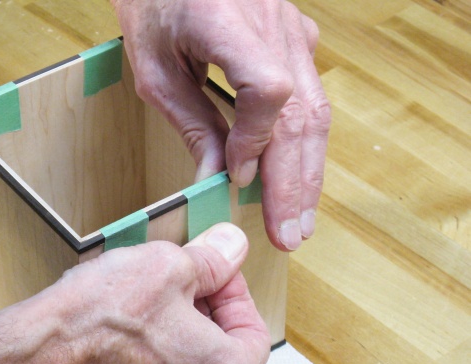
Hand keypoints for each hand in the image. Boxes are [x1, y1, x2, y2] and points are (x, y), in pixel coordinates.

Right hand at [0, 223, 268, 363]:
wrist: (30, 358)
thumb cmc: (96, 318)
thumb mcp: (168, 265)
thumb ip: (215, 258)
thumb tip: (233, 247)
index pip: (255, 331)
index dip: (236, 293)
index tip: (216, 273)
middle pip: (223, 351)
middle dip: (208, 309)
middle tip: (183, 279)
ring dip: (181, 330)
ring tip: (151, 300)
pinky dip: (157, 353)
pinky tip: (132, 328)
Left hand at [113, 0, 330, 250]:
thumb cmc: (154, 8)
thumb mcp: (156, 71)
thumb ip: (191, 123)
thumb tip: (215, 178)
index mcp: (228, 21)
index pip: (268, 93)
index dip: (257, 142)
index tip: (237, 178)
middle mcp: (274, 23)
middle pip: (300, 114)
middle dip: (293, 183)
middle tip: (288, 234)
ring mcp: (293, 29)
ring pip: (315, 111)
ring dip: (307, 171)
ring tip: (299, 219)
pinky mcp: (298, 38)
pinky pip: (311, 97)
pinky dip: (305, 143)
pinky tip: (300, 176)